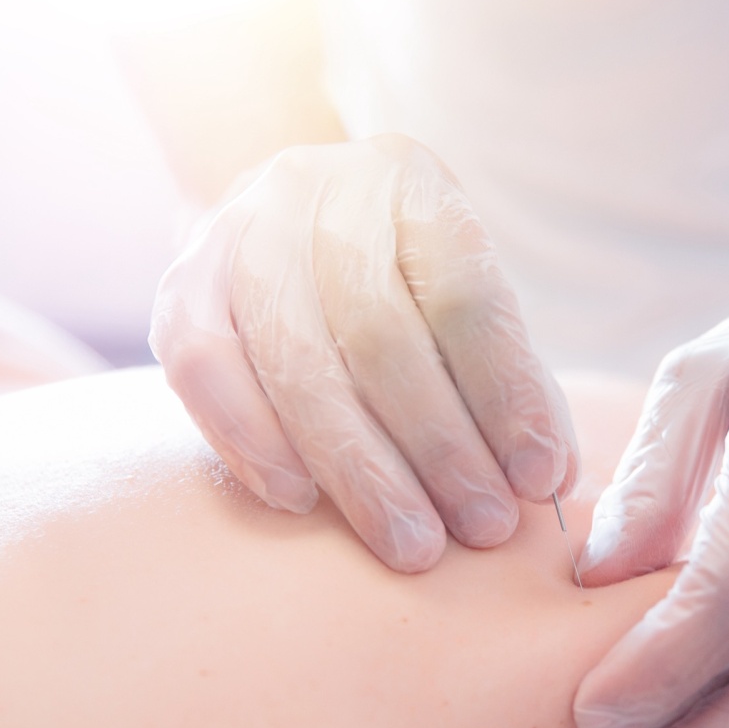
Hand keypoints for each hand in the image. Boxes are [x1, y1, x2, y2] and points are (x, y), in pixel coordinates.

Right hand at [150, 134, 578, 572]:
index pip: (466, 293)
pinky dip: (251, 440)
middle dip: (439, 447)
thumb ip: (511, 380)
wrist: (288, 225)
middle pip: (380, 333)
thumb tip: (548, 477)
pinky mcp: (180, 281)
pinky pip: (202, 367)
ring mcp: (240, 231)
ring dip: (359, 469)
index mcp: (411, 183)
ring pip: (296, 359)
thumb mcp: (465, 302)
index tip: (539, 479)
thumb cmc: (400, 283)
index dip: (506, 394)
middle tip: (483, 526)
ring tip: (412, 544)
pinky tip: (298, 501)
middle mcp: (320, 189)